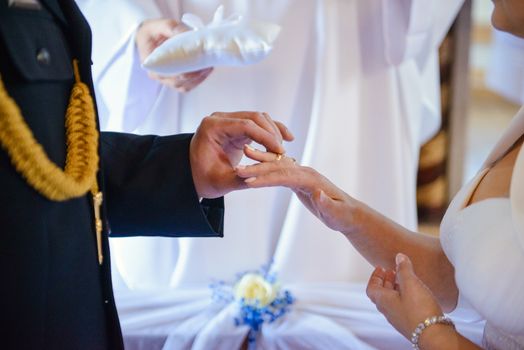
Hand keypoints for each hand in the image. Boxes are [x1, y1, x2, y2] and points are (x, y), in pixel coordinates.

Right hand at [135, 18, 212, 91]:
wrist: (150, 36)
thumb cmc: (153, 31)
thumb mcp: (160, 25)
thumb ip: (173, 28)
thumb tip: (190, 34)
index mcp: (151, 63)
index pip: (168, 72)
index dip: (183, 69)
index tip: (196, 61)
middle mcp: (157, 75)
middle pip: (178, 81)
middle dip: (194, 74)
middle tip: (207, 63)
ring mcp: (166, 80)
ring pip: (184, 85)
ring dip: (198, 78)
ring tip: (208, 67)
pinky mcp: (174, 81)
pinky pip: (187, 86)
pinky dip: (198, 81)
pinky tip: (206, 71)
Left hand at [190, 112, 293, 198]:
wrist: (192, 176)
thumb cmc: (203, 179)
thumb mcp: (222, 182)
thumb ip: (242, 178)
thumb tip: (264, 175)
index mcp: (212, 127)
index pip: (245, 125)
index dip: (266, 137)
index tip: (280, 152)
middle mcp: (220, 119)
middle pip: (254, 117)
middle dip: (272, 134)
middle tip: (282, 153)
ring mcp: (229, 120)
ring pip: (259, 118)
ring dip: (274, 132)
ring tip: (282, 151)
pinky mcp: (236, 126)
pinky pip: (258, 124)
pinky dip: (271, 131)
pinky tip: (287, 138)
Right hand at [235, 149, 359, 234]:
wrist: (348, 213)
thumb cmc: (342, 215)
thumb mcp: (336, 214)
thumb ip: (327, 204)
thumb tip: (318, 193)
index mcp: (312, 179)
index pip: (285, 176)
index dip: (267, 178)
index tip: (250, 182)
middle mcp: (305, 172)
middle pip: (278, 168)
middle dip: (258, 168)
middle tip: (238, 170)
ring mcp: (301, 174)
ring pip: (277, 166)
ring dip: (259, 163)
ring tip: (241, 158)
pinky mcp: (298, 179)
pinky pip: (279, 171)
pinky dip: (265, 168)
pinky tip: (253, 165)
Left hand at [366, 253, 443, 339]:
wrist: (434, 335)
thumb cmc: (419, 310)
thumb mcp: (411, 284)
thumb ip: (404, 269)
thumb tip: (398, 257)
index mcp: (383, 301)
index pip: (371, 288)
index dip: (374, 276)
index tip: (380, 267)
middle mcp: (388, 311)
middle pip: (382, 293)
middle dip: (386, 280)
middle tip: (392, 270)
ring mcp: (399, 318)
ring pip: (392, 300)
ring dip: (395, 288)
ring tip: (405, 279)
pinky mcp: (410, 322)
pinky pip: (402, 306)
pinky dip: (404, 296)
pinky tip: (416, 293)